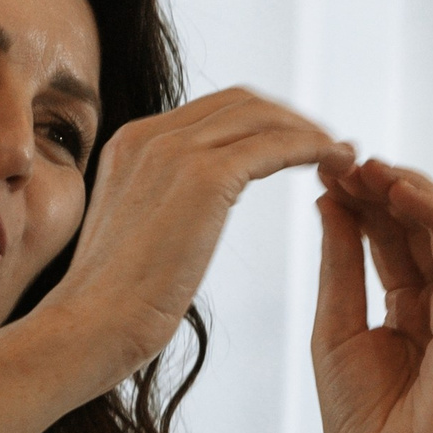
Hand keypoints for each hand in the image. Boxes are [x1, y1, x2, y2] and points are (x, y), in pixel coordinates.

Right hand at [0, 88, 351, 432]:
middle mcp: (151, 135)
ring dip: (310, 131)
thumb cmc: (106, 310)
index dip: (260, 123)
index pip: (211, 113)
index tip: (295, 146)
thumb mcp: (132, 239)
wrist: (86, 330)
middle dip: (291, 119)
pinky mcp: (203, 177)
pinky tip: (338, 165)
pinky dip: (314, 148)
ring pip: (264, 117)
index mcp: (130, 145)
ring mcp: (175, 151)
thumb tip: (187, 222)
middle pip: (242, 102)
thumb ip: (160, 211)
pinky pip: (276, 145)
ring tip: (345, 157)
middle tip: (331, 147)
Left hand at [312, 156, 432, 432]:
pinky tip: (395, 191)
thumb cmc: (361, 425)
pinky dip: (430, 216)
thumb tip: (328, 200)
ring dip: (407, 189)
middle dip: (381, 184)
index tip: (320, 166)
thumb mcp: (334, 329)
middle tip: (340, 152)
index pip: (390, 235)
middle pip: (418, 225)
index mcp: (411, 307)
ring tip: (366, 162)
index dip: (360, 197)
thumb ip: (339, 266)